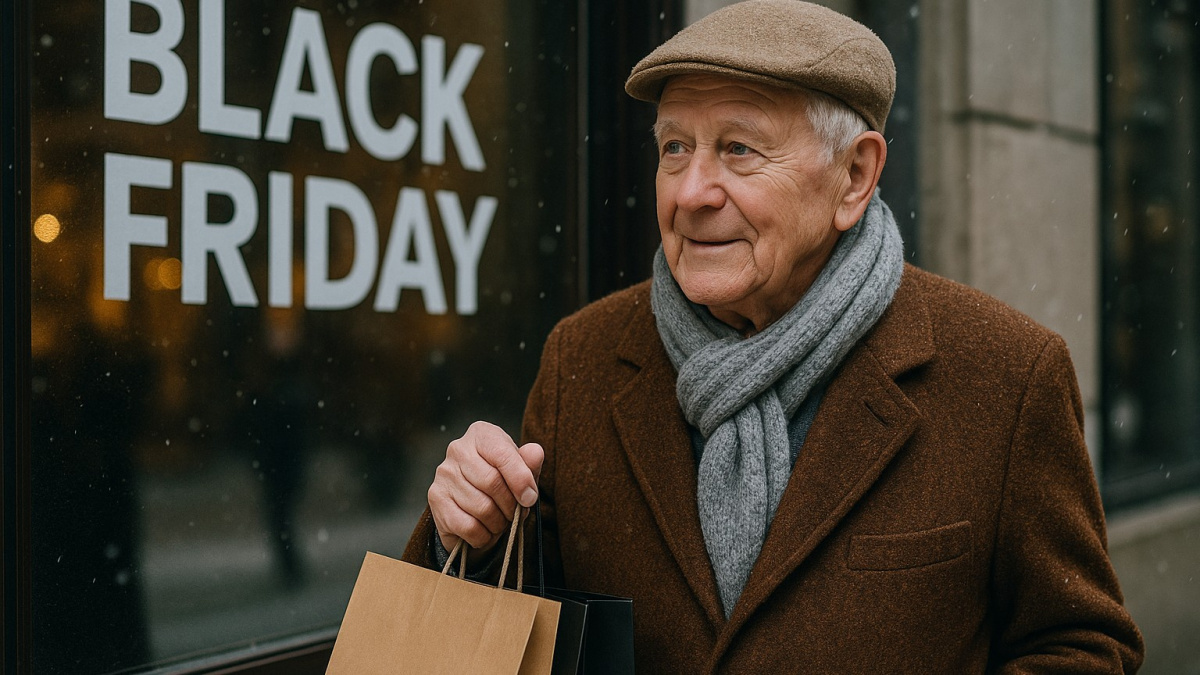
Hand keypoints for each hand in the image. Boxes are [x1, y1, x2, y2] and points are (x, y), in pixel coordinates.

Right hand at [427, 421, 543, 553]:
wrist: (472, 504)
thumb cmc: (502, 481)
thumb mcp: (521, 471)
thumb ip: (530, 463)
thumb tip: (535, 453)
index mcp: (481, 434)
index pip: (502, 454)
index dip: (521, 480)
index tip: (530, 498)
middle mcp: (458, 449)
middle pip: (492, 483)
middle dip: (510, 505)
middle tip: (515, 513)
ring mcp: (444, 474)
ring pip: (481, 508)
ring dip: (498, 523)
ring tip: (500, 520)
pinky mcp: (435, 499)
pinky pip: (468, 526)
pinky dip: (483, 535)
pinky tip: (484, 530)